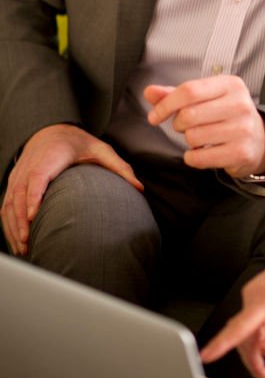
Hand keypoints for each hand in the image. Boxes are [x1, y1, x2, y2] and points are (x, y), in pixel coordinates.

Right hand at [0, 124, 142, 255]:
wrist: (52, 130)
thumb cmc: (78, 142)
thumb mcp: (101, 149)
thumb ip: (119, 167)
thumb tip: (139, 188)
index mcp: (51, 156)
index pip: (37, 177)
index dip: (33, 196)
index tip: (33, 215)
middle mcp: (30, 166)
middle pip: (18, 195)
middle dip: (21, 220)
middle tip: (28, 242)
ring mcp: (19, 175)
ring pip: (9, 202)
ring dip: (13, 226)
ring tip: (24, 247)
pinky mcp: (14, 183)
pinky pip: (6, 205)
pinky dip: (9, 224)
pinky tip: (18, 241)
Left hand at [145, 75, 264, 177]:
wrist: (259, 140)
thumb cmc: (225, 115)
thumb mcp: (206, 98)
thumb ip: (176, 94)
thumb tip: (149, 91)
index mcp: (230, 84)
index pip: (189, 91)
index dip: (165, 105)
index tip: (154, 117)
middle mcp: (239, 104)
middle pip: (188, 115)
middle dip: (178, 124)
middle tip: (185, 127)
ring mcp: (242, 129)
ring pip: (192, 137)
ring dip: (189, 141)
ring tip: (201, 137)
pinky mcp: (241, 152)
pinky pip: (199, 158)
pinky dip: (193, 157)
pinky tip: (203, 152)